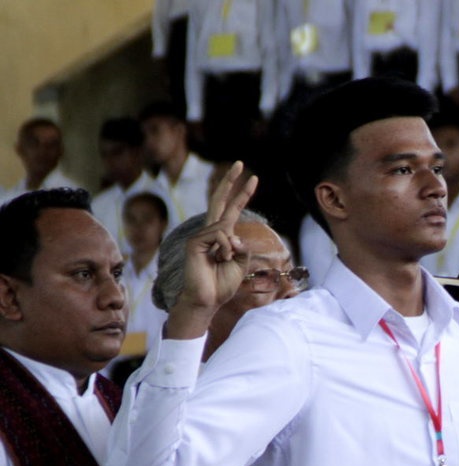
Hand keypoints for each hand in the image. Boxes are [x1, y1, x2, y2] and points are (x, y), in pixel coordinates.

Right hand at [165, 161, 256, 339]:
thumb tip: (234, 234)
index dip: (243, 194)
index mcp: (223, 236)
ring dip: (231, 247)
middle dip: (230, 181)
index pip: (233, 209)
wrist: (208, 300)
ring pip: (225, 227)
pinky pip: (219, 236)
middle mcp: (210, 232)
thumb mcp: (241, 262)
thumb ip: (242, 246)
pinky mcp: (194, 243)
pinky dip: (225, 248)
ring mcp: (200, 236)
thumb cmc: (223, 284)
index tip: (254, 178)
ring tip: (224, 261)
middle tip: (240, 162)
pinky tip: (218, 259)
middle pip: (219, 200)